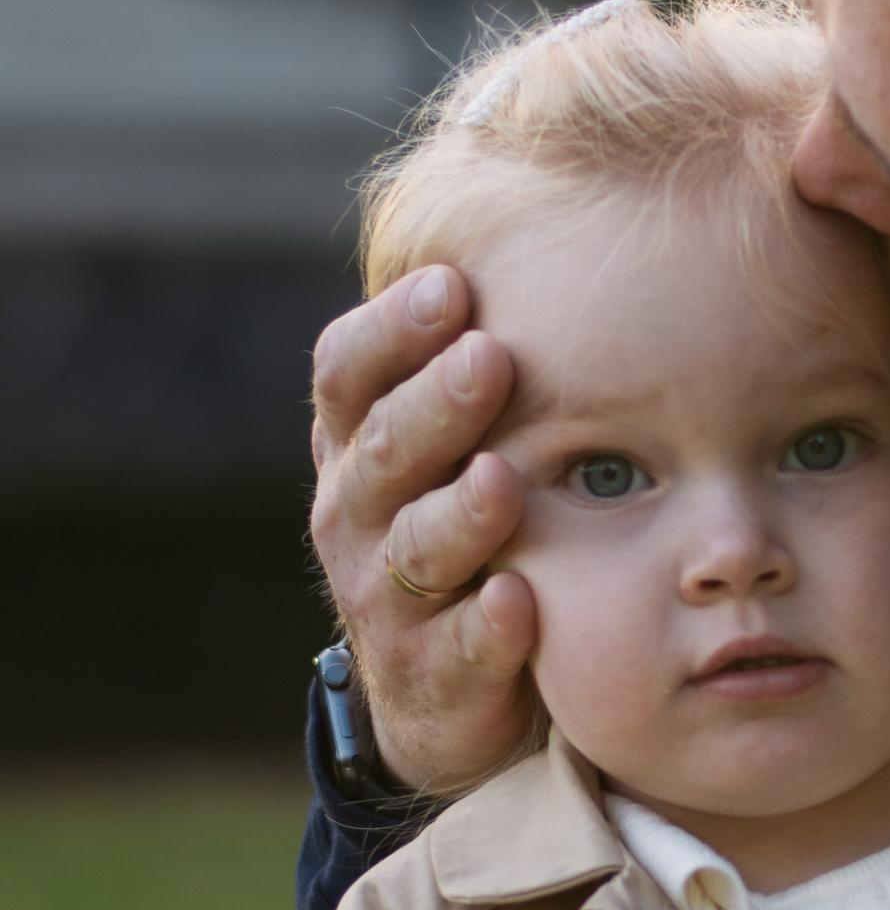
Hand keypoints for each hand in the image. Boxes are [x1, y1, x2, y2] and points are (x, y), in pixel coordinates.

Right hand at [310, 265, 534, 791]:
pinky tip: (519, 601)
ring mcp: (387, 601)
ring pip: (413, 551)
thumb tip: (521, 217)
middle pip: (382, 451)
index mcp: (359, 444)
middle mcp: (356, 515)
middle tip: (489, 357)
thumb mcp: (455, 442)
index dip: (392, 330)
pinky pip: (457, 654)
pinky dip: (487, 630)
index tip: (453, 285)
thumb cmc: (471, 527)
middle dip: (434, 404)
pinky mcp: (432, 680)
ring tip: (503, 481)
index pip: (348, 373)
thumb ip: (470, 357)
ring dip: (459, 514)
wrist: (451, 692)